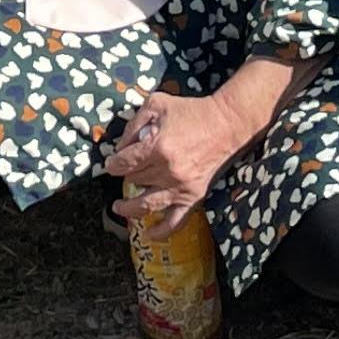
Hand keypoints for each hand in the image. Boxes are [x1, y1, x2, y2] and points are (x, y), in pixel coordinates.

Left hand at [103, 85, 256, 229]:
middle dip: (127, 175)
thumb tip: (120, 146)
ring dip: (129, 208)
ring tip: (119, 207)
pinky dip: (161, 231)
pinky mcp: (194, 196)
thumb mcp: (157, 104)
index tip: (111, 163)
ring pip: (146, 205)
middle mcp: (167, 170)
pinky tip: (148, 234)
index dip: (113, 163)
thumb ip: (134, 123)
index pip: (124, 163)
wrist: (226, 124)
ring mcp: (181, 187)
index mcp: (157, 147)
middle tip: (127, 170)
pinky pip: (175, 221)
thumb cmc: (192, 112)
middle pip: (134, 181)